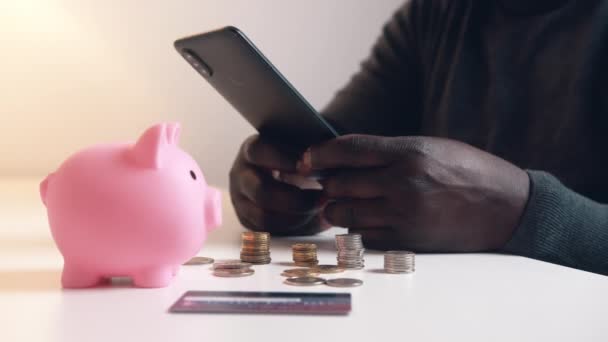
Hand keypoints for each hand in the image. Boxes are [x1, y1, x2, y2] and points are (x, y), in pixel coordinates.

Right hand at [229, 135, 326, 235]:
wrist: (292, 180)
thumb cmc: (300, 160)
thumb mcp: (302, 150)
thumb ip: (310, 153)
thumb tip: (330, 158)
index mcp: (252, 150)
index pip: (259, 152)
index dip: (282, 159)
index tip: (307, 166)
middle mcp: (241, 175)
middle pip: (261, 191)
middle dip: (294, 199)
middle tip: (322, 199)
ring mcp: (241, 200)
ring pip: (263, 216)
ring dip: (296, 217)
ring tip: (320, 211)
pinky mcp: (248, 221)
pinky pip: (268, 232)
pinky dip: (292, 229)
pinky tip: (311, 220)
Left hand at [297, 135, 529, 251]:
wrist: (505, 207)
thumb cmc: (467, 170)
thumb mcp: (429, 147)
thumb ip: (387, 152)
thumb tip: (343, 158)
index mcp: (409, 153)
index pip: (348, 150)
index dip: (320, 154)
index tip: (306, 159)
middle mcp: (403, 183)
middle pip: (340, 183)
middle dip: (326, 183)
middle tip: (322, 182)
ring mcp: (404, 214)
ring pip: (346, 212)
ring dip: (336, 207)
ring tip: (340, 202)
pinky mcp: (407, 240)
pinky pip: (364, 236)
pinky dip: (356, 228)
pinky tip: (362, 220)